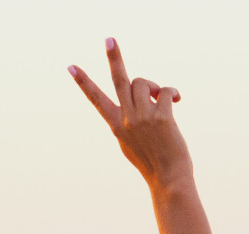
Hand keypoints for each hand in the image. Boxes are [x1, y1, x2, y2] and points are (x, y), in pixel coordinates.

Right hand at [73, 39, 193, 192]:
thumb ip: (130, 120)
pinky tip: (177, 101)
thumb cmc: (152, 161)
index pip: (96, 99)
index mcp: (116, 125)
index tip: (71, 67)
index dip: (84, 82)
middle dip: (114, 58)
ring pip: (145, 83)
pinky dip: (173, 93)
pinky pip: (166, 92)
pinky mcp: (162, 117)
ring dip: (155, 86)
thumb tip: (142, 98)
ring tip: (163, 97)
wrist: (168, 179)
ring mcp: (143, 117)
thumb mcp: (131, 142)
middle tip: (110, 39)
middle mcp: (127, 118)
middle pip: (119, 80)